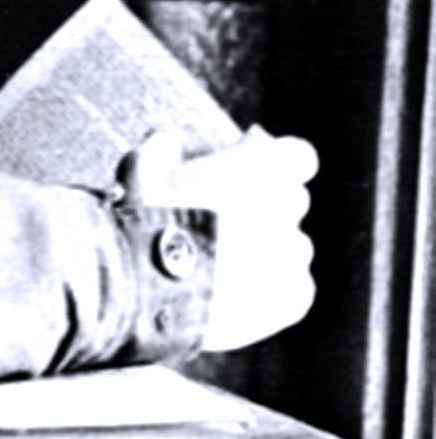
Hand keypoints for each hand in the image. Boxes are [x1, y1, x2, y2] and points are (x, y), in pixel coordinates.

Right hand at [121, 128, 317, 351]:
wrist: (153, 289)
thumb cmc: (148, 220)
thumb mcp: (142, 169)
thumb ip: (162, 148)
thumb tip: (167, 140)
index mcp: (262, 168)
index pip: (295, 154)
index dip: (270, 156)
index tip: (245, 158)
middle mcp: (288, 208)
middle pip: (291, 199)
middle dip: (265, 202)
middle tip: (225, 213)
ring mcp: (292, 255)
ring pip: (290, 245)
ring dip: (266, 246)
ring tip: (224, 261)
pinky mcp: (292, 297)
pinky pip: (292, 287)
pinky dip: (270, 287)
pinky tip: (238, 291)